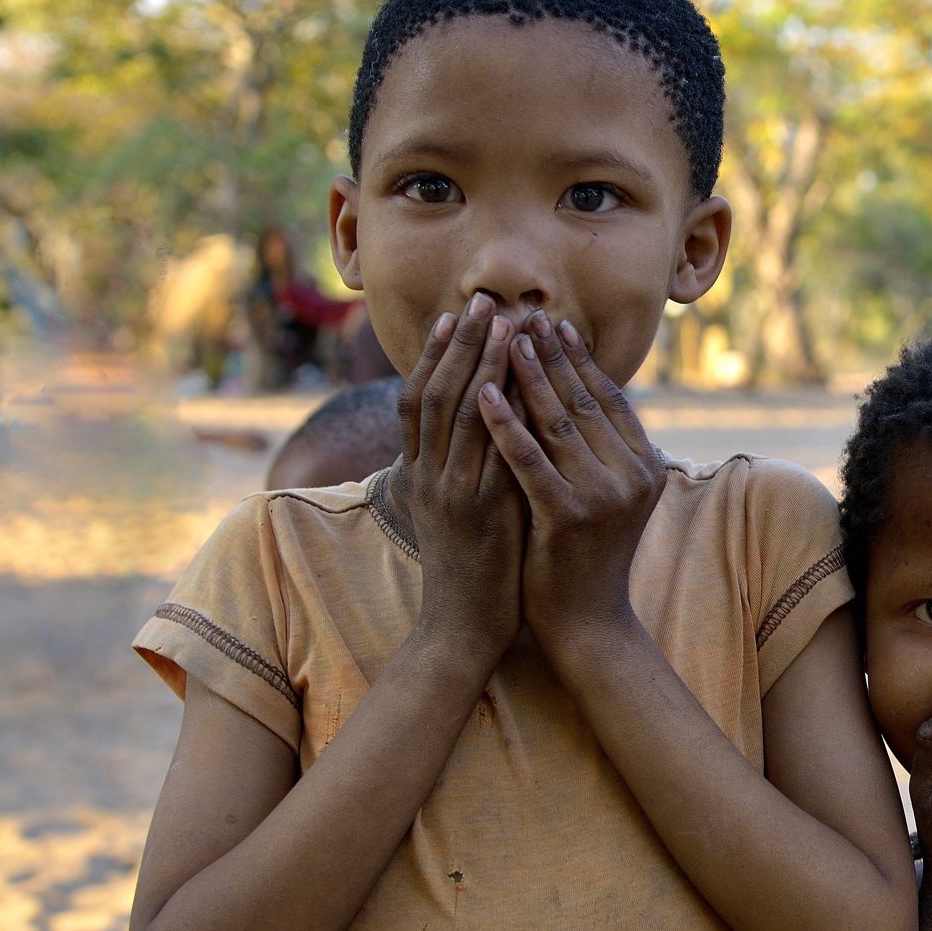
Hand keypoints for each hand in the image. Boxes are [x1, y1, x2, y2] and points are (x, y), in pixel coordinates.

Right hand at [392, 293, 525, 663]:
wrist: (461, 630)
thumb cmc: (473, 572)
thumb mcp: (462, 510)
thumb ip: (470, 467)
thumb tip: (496, 422)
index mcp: (420, 475)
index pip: (417, 400)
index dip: (433, 355)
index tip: (453, 316)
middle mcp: (426, 476)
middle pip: (433, 393)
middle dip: (458, 344)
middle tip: (479, 300)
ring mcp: (448, 492)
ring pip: (457, 413)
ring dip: (479, 363)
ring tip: (500, 323)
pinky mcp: (477, 511)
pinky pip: (486, 450)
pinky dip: (497, 411)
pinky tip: (514, 381)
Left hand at [477, 309, 666, 652]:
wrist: (584, 619)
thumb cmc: (585, 551)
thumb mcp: (604, 492)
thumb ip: (599, 445)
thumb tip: (576, 383)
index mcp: (646, 465)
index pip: (607, 398)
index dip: (577, 358)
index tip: (550, 323)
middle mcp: (633, 476)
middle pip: (582, 401)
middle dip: (548, 355)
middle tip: (521, 315)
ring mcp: (604, 497)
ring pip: (557, 423)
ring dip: (526, 375)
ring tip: (499, 339)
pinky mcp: (569, 517)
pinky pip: (530, 460)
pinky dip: (505, 423)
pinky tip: (483, 393)